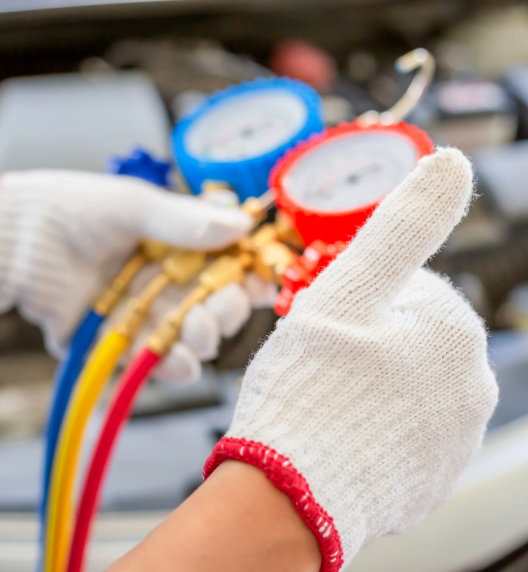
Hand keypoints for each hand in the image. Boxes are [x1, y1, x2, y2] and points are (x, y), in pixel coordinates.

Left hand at [0, 170, 252, 356]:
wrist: (15, 240)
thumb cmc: (72, 210)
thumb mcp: (133, 206)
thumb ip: (187, 220)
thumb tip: (240, 225)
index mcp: (182, 246)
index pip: (232, 264)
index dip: (252, 274)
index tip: (262, 280)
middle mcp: (171, 281)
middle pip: (220, 306)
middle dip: (228, 311)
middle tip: (223, 307)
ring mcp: (150, 313)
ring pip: (195, 338)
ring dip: (205, 340)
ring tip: (198, 333)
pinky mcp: (124, 342)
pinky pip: (159, 362)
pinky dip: (175, 367)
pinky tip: (180, 361)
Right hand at [204, 148, 498, 569]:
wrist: (289, 495)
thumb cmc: (309, 390)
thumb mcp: (349, 288)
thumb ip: (405, 223)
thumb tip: (452, 164)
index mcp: (456, 332)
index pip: (410, 289)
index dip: (360, 297)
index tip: (330, 319)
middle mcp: (472, 386)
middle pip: (409, 337)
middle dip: (368, 339)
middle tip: (324, 361)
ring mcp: (456, 438)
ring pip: (406, 382)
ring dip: (371, 380)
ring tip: (329, 399)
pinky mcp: (435, 477)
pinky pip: (405, 428)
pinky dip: (378, 422)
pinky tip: (344, 430)